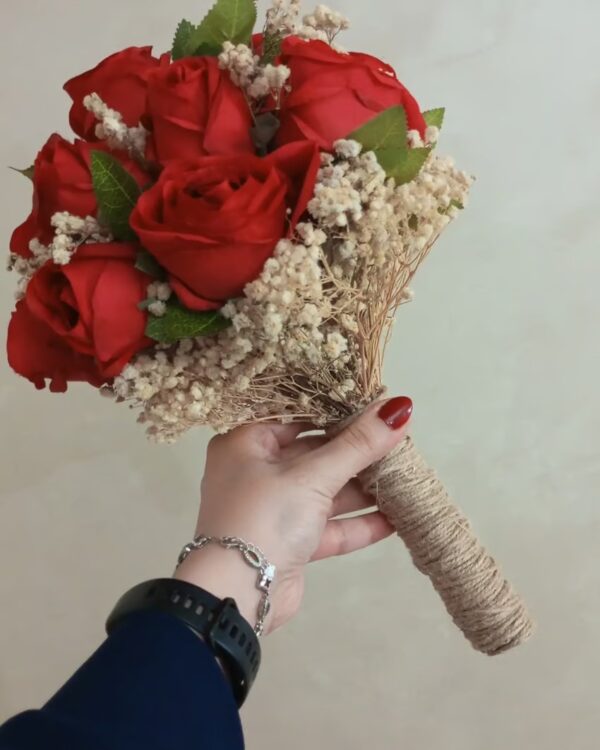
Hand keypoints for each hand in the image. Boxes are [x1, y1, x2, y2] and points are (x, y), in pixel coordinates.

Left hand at [174, 396, 412, 633]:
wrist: (237, 594)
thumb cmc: (265, 516)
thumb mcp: (313, 475)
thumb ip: (359, 445)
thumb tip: (400, 406)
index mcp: (245, 443)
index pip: (296, 416)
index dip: (336, 411)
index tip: (376, 407)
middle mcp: (255, 472)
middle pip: (313, 454)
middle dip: (356, 453)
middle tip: (399, 440)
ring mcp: (272, 509)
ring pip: (323, 491)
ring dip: (362, 489)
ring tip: (406, 476)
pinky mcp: (289, 543)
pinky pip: (327, 525)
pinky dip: (357, 522)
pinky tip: (395, 517)